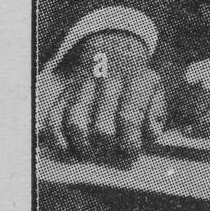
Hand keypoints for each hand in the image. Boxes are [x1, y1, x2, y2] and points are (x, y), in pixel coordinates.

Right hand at [40, 31, 164, 162]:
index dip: (130, 144)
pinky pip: (54, 121)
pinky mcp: (64, 94)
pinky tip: (73, 153)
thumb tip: (147, 133)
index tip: (130, 152)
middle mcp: (107, 81)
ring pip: (75, 125)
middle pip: (102, 129)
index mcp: (135, 81)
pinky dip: (59, 141)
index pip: (129, 120)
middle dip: (108, 149)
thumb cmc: (137, 88)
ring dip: (84, 148)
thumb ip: (155, 116)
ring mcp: (83, 86)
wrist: (114, 56)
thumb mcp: (155, 94)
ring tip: (93, 154)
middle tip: (111, 153)